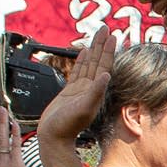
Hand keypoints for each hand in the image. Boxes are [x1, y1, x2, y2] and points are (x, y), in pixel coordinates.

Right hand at [36, 30, 116, 145]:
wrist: (53, 138)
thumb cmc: (67, 126)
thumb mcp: (84, 108)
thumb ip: (95, 92)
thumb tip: (106, 75)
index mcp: (95, 90)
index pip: (104, 65)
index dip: (108, 50)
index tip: (112, 35)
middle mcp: (90, 88)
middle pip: (97, 61)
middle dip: (101, 45)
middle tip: (104, 28)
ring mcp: (80, 90)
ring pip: (88, 64)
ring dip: (93, 50)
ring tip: (96, 36)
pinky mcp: (69, 92)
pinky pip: (77, 72)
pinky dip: (81, 61)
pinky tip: (83, 53)